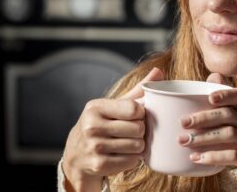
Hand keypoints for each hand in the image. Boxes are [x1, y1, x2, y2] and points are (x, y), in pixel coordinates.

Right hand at [62, 67, 163, 191]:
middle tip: (133, 131)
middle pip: (138, 129)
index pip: (134, 108)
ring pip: (137, 146)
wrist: (77, 153)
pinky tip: (124, 154)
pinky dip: (133, 159)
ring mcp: (94, 147)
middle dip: (141, 130)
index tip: (137, 115)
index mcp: (95, 107)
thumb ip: (138, 90)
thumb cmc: (101, 123)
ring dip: (138, 145)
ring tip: (129, 142)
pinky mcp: (99, 165)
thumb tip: (159, 71)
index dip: (141, 113)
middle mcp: (92, 127)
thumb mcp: (113, 105)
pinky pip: (132, 161)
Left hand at [178, 73, 236, 191]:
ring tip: (184, 141)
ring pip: (230, 134)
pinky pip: (233, 155)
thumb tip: (212, 76)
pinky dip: (212, 156)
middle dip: (204, 117)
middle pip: (231, 115)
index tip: (209, 97)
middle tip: (183, 122)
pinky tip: (196, 158)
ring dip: (204, 137)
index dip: (226, 94)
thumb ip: (224, 107)